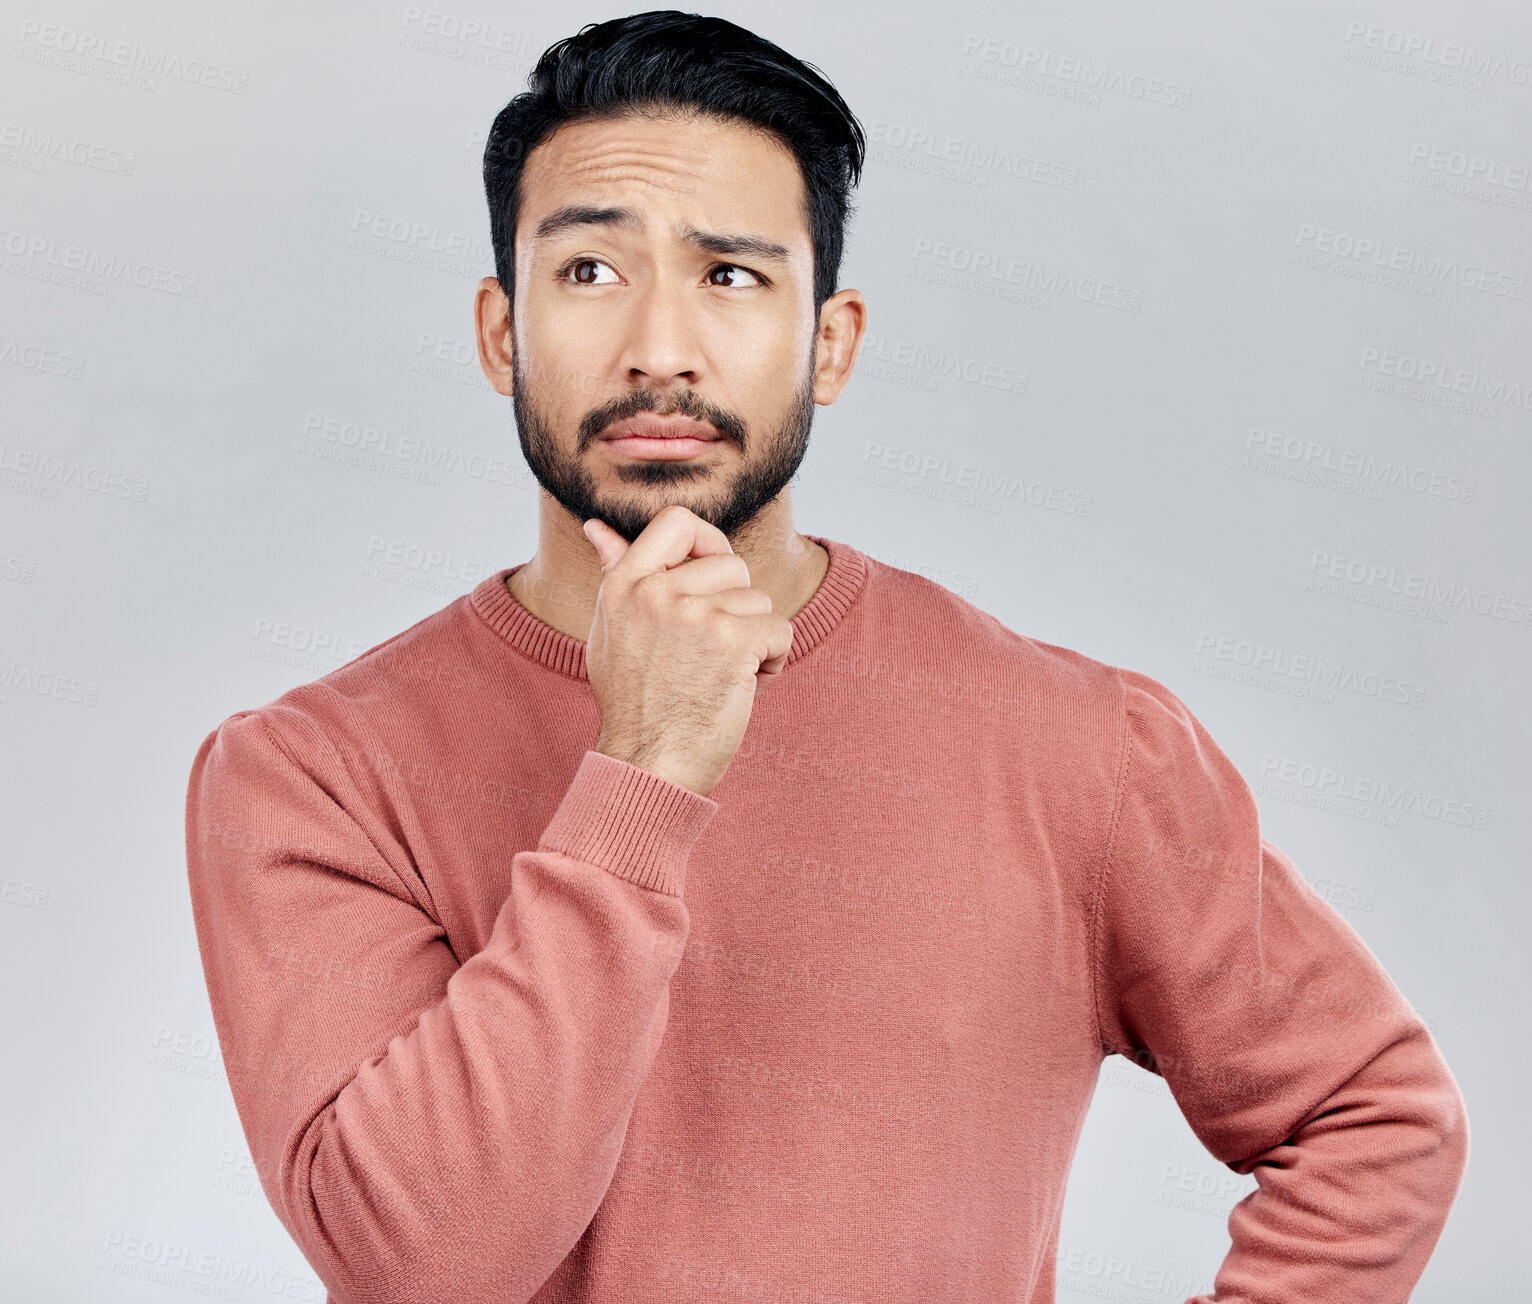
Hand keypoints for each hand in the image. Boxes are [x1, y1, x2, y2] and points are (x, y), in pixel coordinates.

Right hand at [582, 505, 792, 797]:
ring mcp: (694, 614)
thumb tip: (597, 526)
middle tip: (713, 651)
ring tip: (722, 674)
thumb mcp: (609, 631)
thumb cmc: (633, 704)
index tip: (713, 577)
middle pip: (731, 564)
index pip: (676, 521)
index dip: (707, 541)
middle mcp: (656, 591)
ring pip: (758, 600)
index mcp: (624, 584)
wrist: (648, 766)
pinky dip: (773, 661)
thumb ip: (615, 574)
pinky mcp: (731, 641)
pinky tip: (744, 686)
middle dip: (736, 606)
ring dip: (754, 639)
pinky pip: (780, 629)